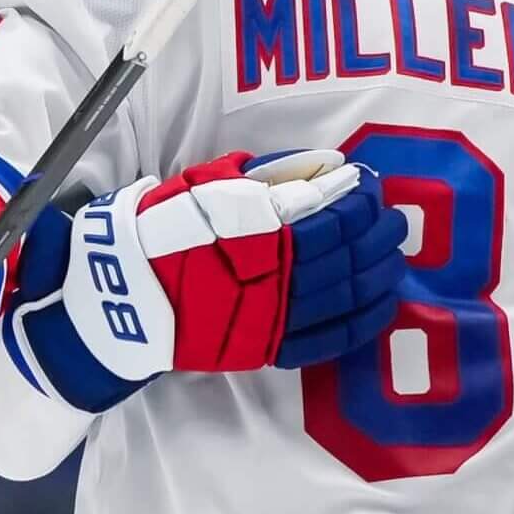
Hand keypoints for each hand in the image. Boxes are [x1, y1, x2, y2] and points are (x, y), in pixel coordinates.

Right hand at [6, 149, 407, 409]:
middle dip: (377, 233)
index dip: (357, 198)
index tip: (368, 184)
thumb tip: (331, 166)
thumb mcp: (210, 182)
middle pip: (346, 253)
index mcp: (254, 228)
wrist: (119, 295)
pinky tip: (383, 303)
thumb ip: (273, 175)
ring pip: (347, 293)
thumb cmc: (162, 227)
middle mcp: (269, 273)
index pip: (328, 213)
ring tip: (394, 255)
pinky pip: (331, 338)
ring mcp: (271, 315)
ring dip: (380, 273)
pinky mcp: (267, 347)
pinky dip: (364, 320)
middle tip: (393, 219)